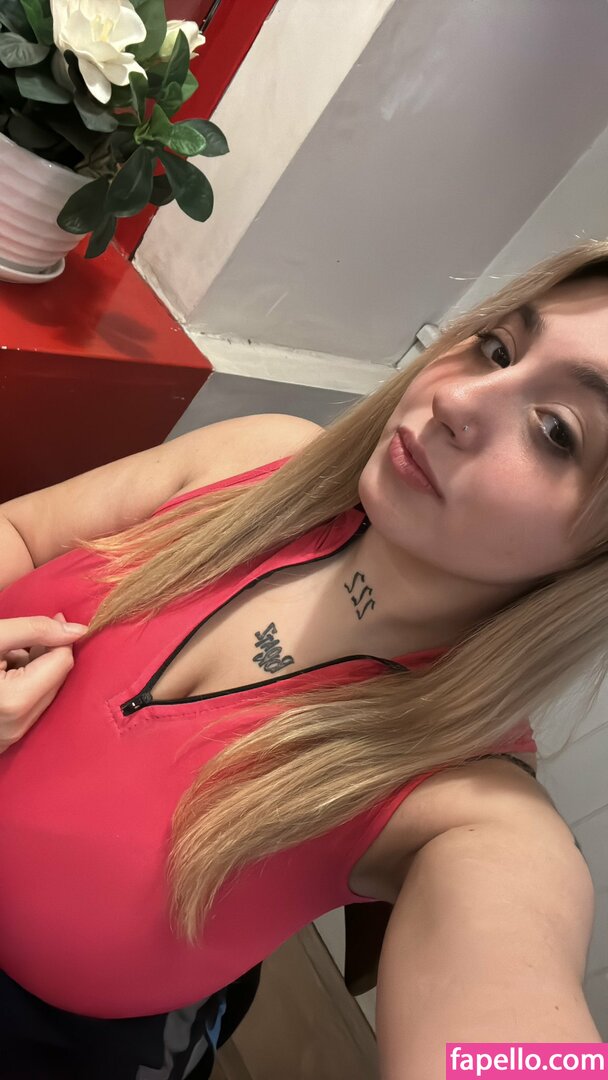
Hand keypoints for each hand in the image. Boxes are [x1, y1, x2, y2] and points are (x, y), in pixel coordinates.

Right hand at [0, 613, 87, 752]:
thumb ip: (35, 630)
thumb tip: (78, 630)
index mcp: (14, 701)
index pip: (63, 662)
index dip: (59, 637)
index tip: (54, 617)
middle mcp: (17, 726)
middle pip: (57, 679)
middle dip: (45, 655)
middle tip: (21, 642)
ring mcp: (12, 738)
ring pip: (45, 694)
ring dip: (33, 671)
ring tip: (7, 662)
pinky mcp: (6, 742)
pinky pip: (29, 708)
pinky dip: (23, 689)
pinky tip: (4, 678)